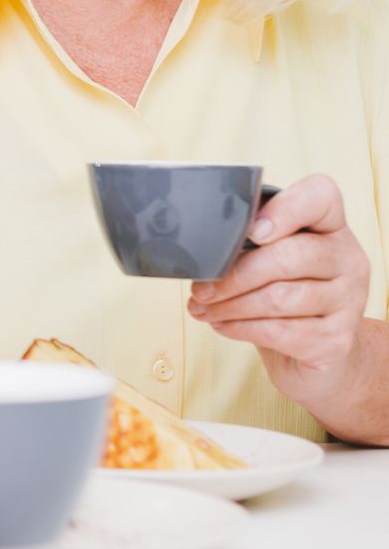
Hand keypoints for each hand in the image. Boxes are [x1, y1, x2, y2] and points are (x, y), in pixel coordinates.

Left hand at [187, 174, 371, 408]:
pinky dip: (241, 328)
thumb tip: (200, 245)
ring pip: (279, 298)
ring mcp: (349, 300)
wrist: (320, 352)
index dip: (284, 209)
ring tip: (202, 308)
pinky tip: (222, 324)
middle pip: (287, 256)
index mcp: (331, 227)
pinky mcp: (338, 340)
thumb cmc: (284, 291)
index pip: (321, 196)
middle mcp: (349, 259)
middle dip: (233, 275)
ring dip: (230, 305)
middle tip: (200, 288)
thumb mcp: (270, 257)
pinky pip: (280, 331)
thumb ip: (249, 240)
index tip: (249, 231)